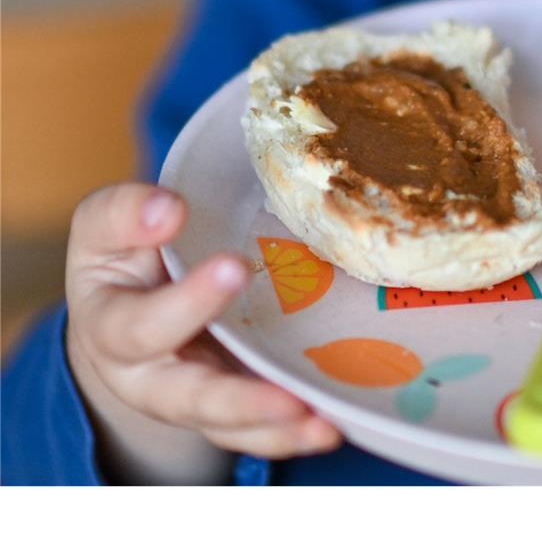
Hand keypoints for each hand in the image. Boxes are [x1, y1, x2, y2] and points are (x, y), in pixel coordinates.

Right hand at [65, 183, 340, 483]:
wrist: (129, 303)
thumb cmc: (124, 255)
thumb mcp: (107, 225)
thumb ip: (127, 213)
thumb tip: (169, 210)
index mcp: (111, 329)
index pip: (142, 324)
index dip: (188, 301)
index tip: (236, 266)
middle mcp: (149, 379)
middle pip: (190, 399)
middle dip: (239, 399)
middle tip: (288, 396)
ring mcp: (193, 400)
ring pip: (230, 427)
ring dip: (279, 429)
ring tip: (325, 427)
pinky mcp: (232, 408)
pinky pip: (260, 431)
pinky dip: (296, 432)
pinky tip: (334, 425)